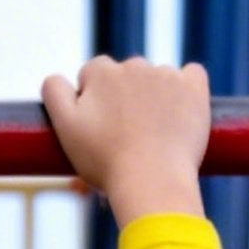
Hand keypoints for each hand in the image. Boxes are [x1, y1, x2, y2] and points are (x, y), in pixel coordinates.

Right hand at [42, 57, 209, 228]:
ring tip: (151, 139)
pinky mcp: (193, 87)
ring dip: (152, 101)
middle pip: (124, 78)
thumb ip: (54, 94)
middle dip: (122, 102)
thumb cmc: (106, 163)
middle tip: (123, 141)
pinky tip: (179, 113)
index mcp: (101, 73)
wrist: (152, 182)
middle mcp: (133, 65)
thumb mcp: (65, 129)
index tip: (97, 130)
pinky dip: (186, 90)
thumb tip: (56, 77)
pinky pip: (191, 75)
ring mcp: (166, 74)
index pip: (91, 76)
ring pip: (155, 81)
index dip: (91, 103)